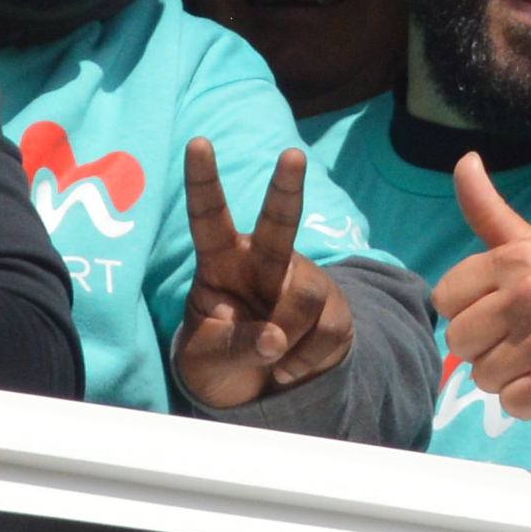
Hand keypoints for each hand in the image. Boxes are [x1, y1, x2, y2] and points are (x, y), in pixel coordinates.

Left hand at [166, 140, 350, 412]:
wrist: (259, 388)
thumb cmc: (219, 357)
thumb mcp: (207, 358)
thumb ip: (234, 345)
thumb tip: (275, 339)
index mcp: (221, 263)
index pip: (209, 219)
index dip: (203, 182)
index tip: (197, 143)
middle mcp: (264, 261)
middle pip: (278, 222)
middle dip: (286, 188)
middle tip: (292, 155)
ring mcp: (301, 281)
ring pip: (303, 296)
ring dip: (287, 336)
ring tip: (271, 359)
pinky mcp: (333, 308)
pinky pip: (327, 329)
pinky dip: (305, 359)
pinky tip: (290, 367)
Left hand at [437, 153, 530, 421]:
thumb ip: (491, 212)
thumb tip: (464, 161)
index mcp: (520, 257)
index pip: (446, 298)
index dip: (468, 309)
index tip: (500, 308)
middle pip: (460, 341)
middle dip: (484, 348)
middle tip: (521, 338)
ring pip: (482, 376)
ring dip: (506, 376)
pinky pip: (512, 403)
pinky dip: (527, 400)